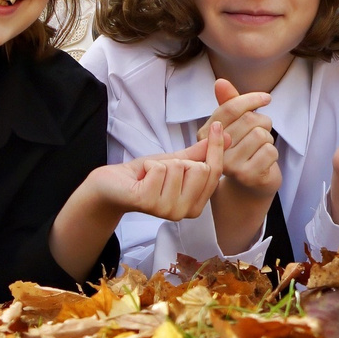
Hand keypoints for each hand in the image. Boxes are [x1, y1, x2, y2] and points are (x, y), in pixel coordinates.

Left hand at [90, 124, 227, 221]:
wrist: (112, 185)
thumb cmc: (144, 176)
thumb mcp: (176, 162)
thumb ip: (200, 154)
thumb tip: (227, 137)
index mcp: (196, 204)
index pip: (215, 172)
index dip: (215, 147)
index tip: (217, 125)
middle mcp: (185, 211)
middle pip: (201, 169)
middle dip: (179, 160)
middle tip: (163, 169)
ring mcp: (167, 209)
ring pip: (179, 167)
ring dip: (161, 163)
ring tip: (150, 175)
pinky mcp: (149, 202)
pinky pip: (159, 169)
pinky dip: (148, 166)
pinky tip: (141, 177)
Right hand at [208, 77, 280, 198]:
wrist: (251, 183)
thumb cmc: (244, 149)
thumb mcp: (236, 124)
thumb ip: (229, 103)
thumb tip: (220, 82)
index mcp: (206, 134)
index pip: (230, 108)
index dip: (250, 99)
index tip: (267, 98)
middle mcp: (214, 150)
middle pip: (249, 120)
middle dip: (262, 123)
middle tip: (260, 134)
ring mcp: (229, 165)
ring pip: (261, 134)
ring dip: (268, 139)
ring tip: (260, 148)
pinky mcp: (246, 176)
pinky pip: (270, 151)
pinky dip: (273, 153)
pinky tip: (264, 161)